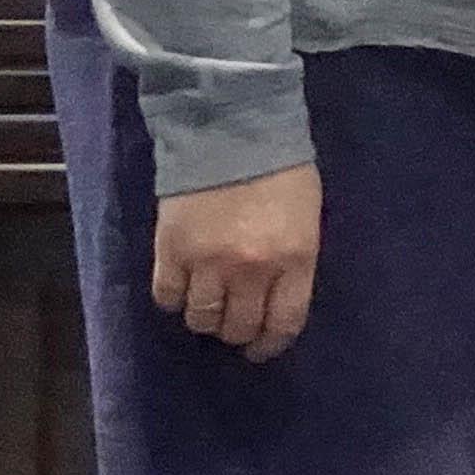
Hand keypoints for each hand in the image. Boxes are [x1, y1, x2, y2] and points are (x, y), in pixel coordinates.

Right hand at [150, 161, 320, 359]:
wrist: (231, 126)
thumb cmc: (279, 166)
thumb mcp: (306, 215)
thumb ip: (293, 259)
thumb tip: (276, 296)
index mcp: (294, 258)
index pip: (283, 323)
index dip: (270, 344)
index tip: (261, 348)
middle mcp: (251, 269)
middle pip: (239, 327)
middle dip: (238, 331)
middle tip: (233, 322)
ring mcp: (208, 263)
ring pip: (201, 319)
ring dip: (206, 317)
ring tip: (208, 302)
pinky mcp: (170, 251)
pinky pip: (167, 297)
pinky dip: (174, 298)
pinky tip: (181, 286)